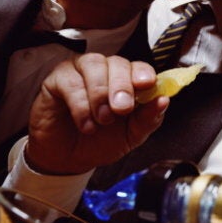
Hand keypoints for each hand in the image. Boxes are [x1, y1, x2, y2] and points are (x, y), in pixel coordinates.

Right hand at [25, 53, 168, 174]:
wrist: (70, 159)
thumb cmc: (102, 142)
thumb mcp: (132, 136)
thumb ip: (148, 119)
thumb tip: (163, 100)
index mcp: (127, 81)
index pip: (139, 67)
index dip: (143, 73)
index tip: (147, 84)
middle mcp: (105, 71)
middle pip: (118, 63)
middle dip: (122, 86)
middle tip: (122, 109)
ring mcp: (80, 71)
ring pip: (94, 65)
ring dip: (100, 94)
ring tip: (103, 120)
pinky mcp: (57, 80)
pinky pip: (71, 82)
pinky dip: (80, 105)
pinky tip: (86, 124)